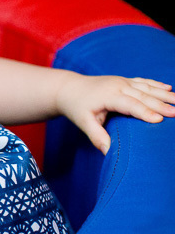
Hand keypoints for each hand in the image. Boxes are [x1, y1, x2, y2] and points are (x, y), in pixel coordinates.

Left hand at [55, 74, 174, 153]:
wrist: (69, 88)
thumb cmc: (76, 107)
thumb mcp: (83, 122)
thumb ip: (96, 136)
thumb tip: (109, 153)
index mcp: (108, 96)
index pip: (130, 105)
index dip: (145, 112)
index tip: (160, 120)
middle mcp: (118, 86)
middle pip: (143, 96)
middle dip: (162, 104)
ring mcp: (122, 81)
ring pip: (147, 88)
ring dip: (164, 95)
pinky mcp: (124, 80)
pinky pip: (143, 82)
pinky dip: (157, 85)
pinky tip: (169, 88)